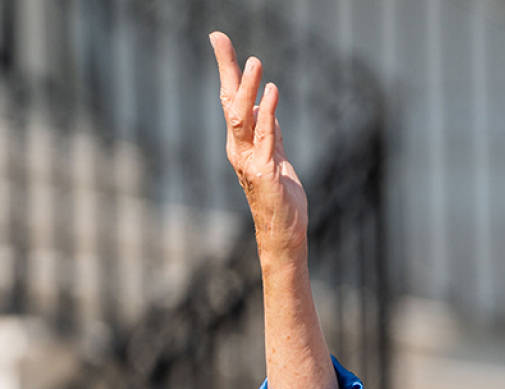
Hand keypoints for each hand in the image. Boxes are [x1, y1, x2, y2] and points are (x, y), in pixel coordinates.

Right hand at [211, 32, 306, 258]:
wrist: (284, 233)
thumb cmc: (281, 199)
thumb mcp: (277, 159)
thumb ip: (272, 135)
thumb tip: (268, 110)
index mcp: (240, 143)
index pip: (230, 99)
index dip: (226, 70)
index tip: (219, 40)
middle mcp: (238, 148)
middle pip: (228, 101)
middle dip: (226, 69)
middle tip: (222, 39)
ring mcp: (249, 160)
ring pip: (241, 117)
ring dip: (247, 89)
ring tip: (255, 63)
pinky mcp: (265, 171)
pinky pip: (265, 137)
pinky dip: (268, 113)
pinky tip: (272, 93)